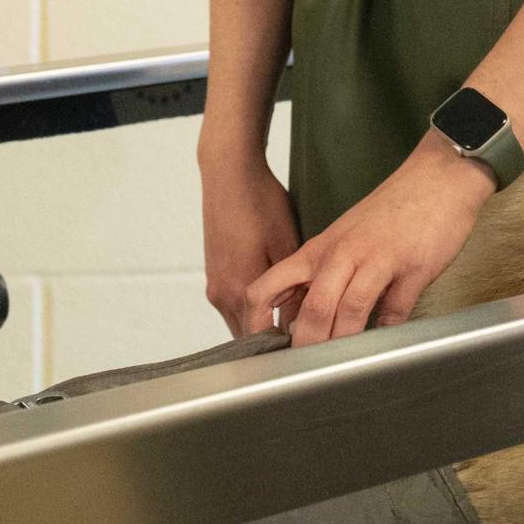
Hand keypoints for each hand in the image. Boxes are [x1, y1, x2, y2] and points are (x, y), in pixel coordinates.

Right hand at [200, 146, 302, 337]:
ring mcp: (215, 284)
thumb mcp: (287, 245)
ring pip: (240, 321)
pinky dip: (252, 309)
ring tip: (296, 319)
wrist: (228, 173)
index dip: (287, 350)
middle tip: (307, 339)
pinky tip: (276, 297)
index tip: (310, 349)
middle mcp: (222, 294)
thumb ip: (293, 290)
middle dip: (274, 343)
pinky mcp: (214, 273)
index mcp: (241, 291)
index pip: (261, 342)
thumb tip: (303, 323)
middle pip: (248, 336)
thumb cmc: (259, 203)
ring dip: (263, 325)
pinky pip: (233, 304)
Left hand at [241, 142, 490, 346]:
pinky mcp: (412, 268)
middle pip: (312, 309)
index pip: (267, 288)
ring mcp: (377, 260)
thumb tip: (302, 319)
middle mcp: (342, 255)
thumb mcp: (342, 238)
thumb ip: (322, 275)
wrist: (438, 176)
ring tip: (343, 367)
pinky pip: (396, 310)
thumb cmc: (390, 211)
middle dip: (309, 348)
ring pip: (350, 311)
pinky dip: (389, 332)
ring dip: (346, 343)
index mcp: (318, 251)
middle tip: (308, 373)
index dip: (257, 324)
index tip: (261, 352)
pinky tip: (386, 343)